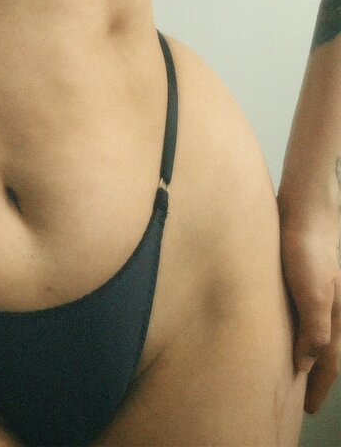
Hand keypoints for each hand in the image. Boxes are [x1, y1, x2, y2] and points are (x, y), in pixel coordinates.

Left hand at [278, 206, 340, 413]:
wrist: (305, 205)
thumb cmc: (309, 247)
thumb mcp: (314, 292)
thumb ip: (314, 330)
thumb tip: (304, 363)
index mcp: (336, 316)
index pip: (330, 363)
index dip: (319, 387)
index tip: (309, 410)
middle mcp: (330, 306)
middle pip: (324, 350)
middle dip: (315, 375)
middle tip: (300, 396)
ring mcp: (317, 290)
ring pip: (313, 331)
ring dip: (304, 352)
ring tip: (289, 367)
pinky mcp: (302, 275)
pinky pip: (300, 312)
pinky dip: (295, 328)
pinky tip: (280, 326)